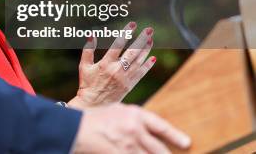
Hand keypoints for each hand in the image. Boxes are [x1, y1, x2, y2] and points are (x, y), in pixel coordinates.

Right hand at [68, 22, 155, 107]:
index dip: (125, 34)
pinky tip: (153, 57)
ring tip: (151, 39)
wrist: (94, 104)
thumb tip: (92, 35)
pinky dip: (148, 65)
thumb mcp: (84, 66)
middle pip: (132, 52)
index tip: (132, 24)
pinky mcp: (130, 85)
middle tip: (149, 30)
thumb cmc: (87, 84)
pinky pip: (141, 73)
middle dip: (142, 40)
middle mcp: (117, 71)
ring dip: (146, 49)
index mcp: (105, 64)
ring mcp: (125, 78)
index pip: (117, 45)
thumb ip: (87, 50)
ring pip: (139, 61)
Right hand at [73, 103, 190, 153]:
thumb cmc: (95, 119)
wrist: (74, 129)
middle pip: (160, 150)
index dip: (175, 136)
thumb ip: (135, 120)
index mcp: (134, 114)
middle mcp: (134, 130)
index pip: (161, 126)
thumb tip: (152, 131)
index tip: (187, 143)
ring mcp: (128, 146)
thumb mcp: (117, 112)